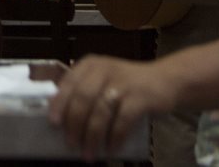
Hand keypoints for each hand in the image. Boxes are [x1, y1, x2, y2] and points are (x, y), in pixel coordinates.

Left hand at [49, 55, 175, 161]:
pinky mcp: (141, 97)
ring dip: (92, 136)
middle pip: (82, 98)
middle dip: (74, 125)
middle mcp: (105, 70)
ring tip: (89, 153)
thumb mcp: (103, 80)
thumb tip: (61, 121)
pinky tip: (111, 149)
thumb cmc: (127, 85)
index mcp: (91, 65)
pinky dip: (115, 137)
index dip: (59, 103)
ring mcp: (123, 83)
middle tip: (71, 144)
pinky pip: (123, 120)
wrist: (165, 80)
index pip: (69, 82)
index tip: (53, 123)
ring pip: (101, 111)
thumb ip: (83, 93)